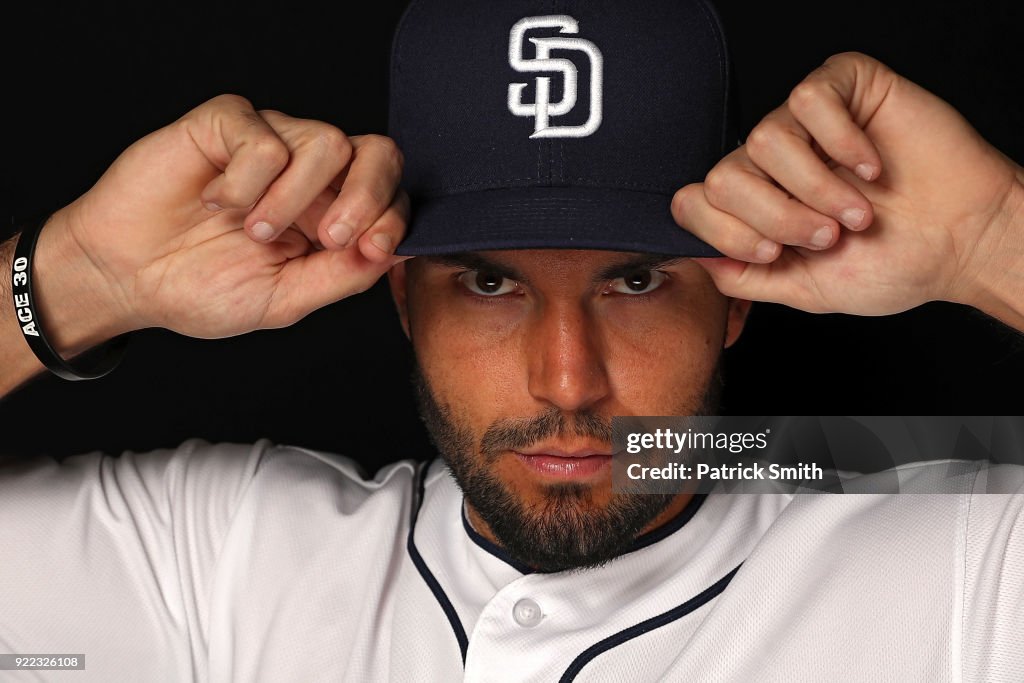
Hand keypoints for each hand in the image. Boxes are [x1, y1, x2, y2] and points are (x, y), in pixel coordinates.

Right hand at [55, 94, 407, 338]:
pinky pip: (265, 137)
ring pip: (327, 142)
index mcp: (331, 214)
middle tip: (331, 237)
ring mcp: (271, 143)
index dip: (393, 218)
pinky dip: (245, 181)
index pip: (390, 195)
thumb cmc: (202, 288)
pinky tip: (215, 202)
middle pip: (377, 153)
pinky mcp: (228, 124)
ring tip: (254, 231)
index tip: (370, 249)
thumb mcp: (285, 299)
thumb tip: (394, 252)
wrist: (126, 278)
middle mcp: (309, 174)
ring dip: (294, 198)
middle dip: (368, 196)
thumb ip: (342, 276)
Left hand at [672, 52, 1023, 315]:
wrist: (961, 244)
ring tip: (856, 211)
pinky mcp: (844, 87)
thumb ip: (743, 278)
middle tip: (826, 236)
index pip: (693, 203)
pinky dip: (842, 143)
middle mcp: (770, 161)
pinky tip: (870, 168)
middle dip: (775, 217)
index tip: (772, 253)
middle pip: (722, 176)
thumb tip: (697, 259)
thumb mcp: (803, 288)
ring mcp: (804, 123)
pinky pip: (809, 100)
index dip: (724, 232)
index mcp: (755, 204)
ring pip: (764, 140)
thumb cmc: (890, 264)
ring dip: (816, 188)